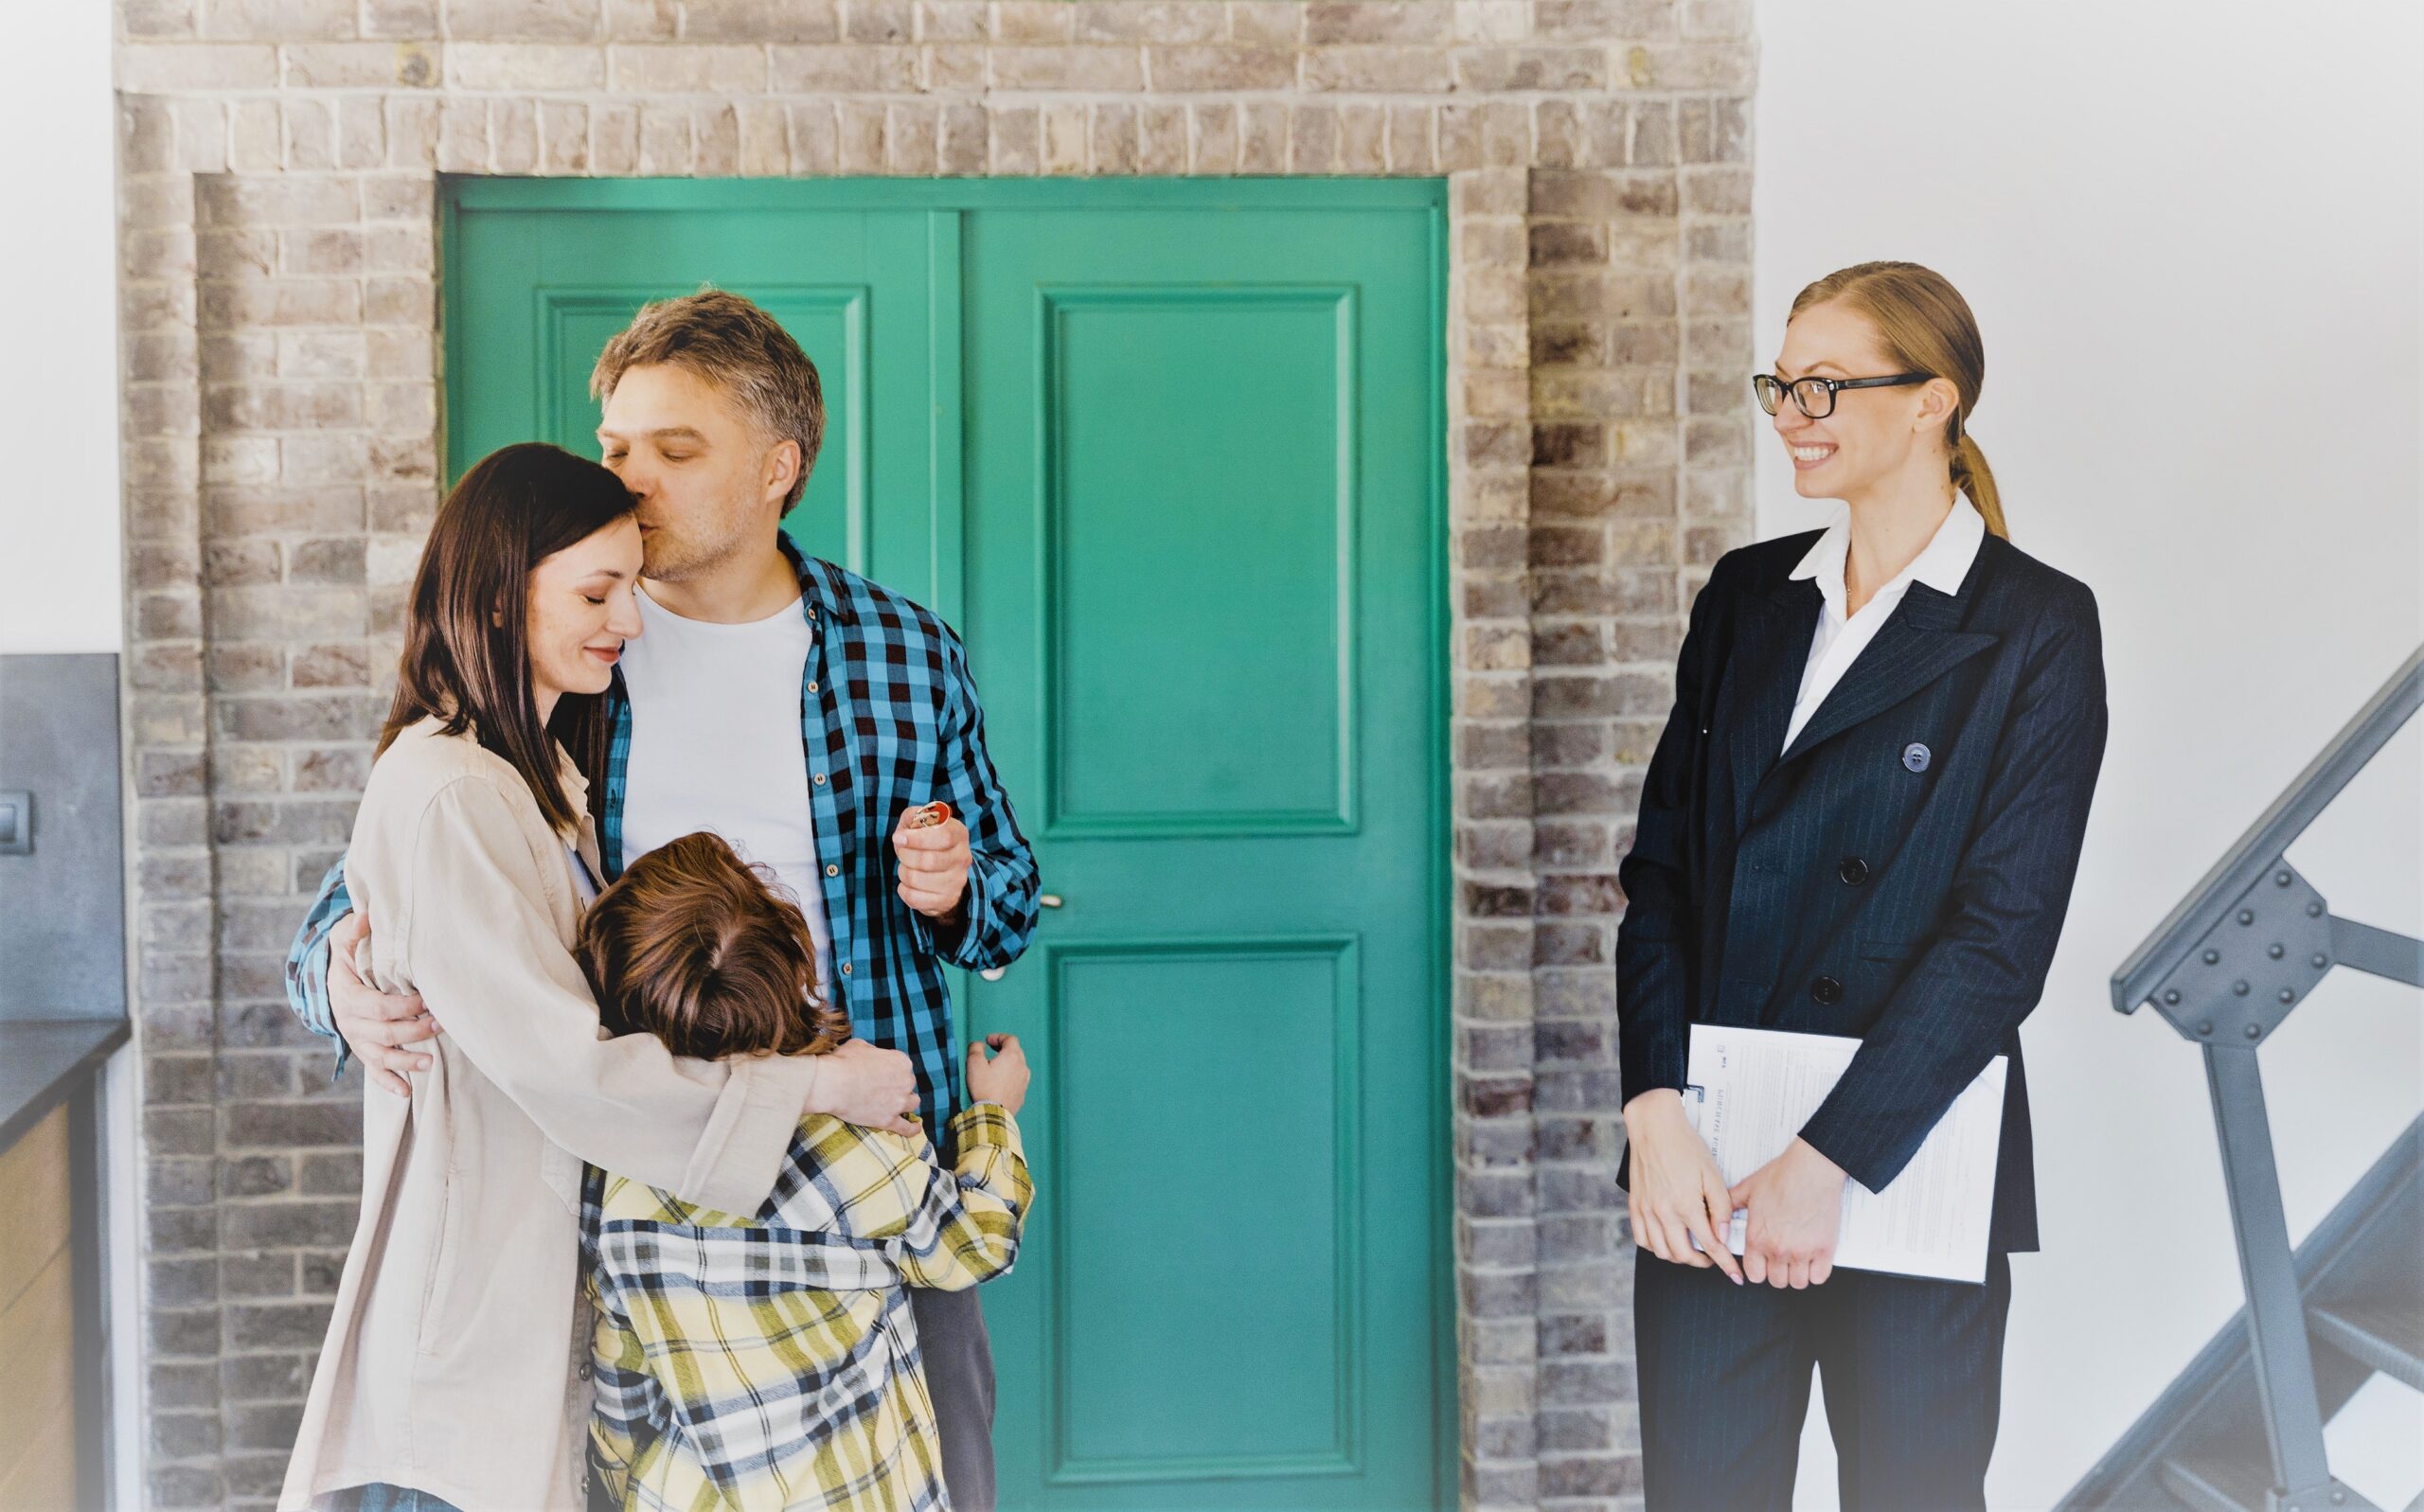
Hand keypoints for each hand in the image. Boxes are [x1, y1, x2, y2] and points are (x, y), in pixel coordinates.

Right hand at [329, 912, 441, 1098]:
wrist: (331, 980)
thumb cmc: (346, 957)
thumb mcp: (344, 940)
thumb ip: (353, 929)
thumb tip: (365, 916)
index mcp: (348, 997)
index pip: (377, 1007)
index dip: (402, 1006)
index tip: (426, 1001)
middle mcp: (350, 1023)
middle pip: (383, 1033)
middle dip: (412, 1031)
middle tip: (440, 1025)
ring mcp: (356, 1039)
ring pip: (379, 1056)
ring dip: (404, 1063)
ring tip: (429, 1063)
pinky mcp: (363, 1050)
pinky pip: (373, 1071)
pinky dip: (388, 1084)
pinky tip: (406, 1093)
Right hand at [809, 1037, 919, 1135]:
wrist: (832, 1084)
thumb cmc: (843, 1062)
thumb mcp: (859, 1045)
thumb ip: (873, 1051)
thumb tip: (872, 1055)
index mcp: (901, 1061)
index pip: (903, 1067)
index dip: (891, 1070)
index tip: (881, 1074)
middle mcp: (905, 1081)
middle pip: (908, 1084)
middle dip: (898, 1086)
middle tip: (882, 1089)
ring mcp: (899, 1102)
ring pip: (912, 1103)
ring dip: (906, 1103)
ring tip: (897, 1105)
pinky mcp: (888, 1120)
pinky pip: (907, 1128)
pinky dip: (913, 1129)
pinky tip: (916, 1128)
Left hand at [893, 811, 971, 920]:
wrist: (943, 872)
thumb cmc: (926, 842)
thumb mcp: (920, 822)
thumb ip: (913, 816)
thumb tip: (905, 832)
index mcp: (959, 834)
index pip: (944, 836)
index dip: (917, 838)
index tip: (898, 838)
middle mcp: (963, 858)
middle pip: (928, 860)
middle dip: (905, 855)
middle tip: (900, 852)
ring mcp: (957, 881)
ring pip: (917, 880)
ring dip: (903, 872)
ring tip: (907, 867)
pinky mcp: (946, 900)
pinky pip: (914, 898)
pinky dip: (904, 890)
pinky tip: (908, 884)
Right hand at [965, 1033, 1028, 1115]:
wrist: (994, 1114)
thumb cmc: (984, 1088)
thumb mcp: (974, 1063)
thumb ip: (975, 1048)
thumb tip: (978, 1044)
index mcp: (1012, 1056)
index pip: (1010, 1039)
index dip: (998, 1037)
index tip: (987, 1041)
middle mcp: (1022, 1066)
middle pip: (1016, 1051)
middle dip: (1004, 1048)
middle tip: (992, 1050)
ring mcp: (1024, 1081)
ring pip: (1018, 1065)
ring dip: (1008, 1063)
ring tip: (996, 1067)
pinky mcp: (1022, 1093)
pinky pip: (1017, 1079)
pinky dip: (1010, 1076)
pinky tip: (1000, 1082)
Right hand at [1621, 1088, 1743, 1284]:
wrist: (1654, 1127)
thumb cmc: (1685, 1146)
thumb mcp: (1712, 1174)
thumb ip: (1720, 1208)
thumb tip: (1722, 1236)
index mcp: (1686, 1205)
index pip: (1709, 1245)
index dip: (1724, 1263)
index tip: (1734, 1275)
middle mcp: (1663, 1212)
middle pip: (1683, 1255)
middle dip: (1702, 1262)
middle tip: (1712, 1257)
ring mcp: (1646, 1210)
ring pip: (1662, 1251)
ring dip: (1679, 1256)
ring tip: (1691, 1248)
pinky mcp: (1634, 1206)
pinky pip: (1642, 1239)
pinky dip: (1656, 1247)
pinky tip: (1667, 1240)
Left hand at [1730, 1137, 1847, 1288]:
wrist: (1811, 1169)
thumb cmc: (1783, 1175)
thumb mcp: (1748, 1189)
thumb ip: (1730, 1206)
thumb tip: (1721, 1216)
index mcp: (1757, 1238)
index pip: (1753, 1275)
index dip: (1758, 1270)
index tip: (1763, 1264)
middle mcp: (1777, 1249)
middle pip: (1776, 1281)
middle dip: (1778, 1272)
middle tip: (1782, 1259)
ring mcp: (1802, 1251)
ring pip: (1797, 1283)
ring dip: (1797, 1274)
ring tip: (1798, 1260)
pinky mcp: (1824, 1249)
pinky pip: (1819, 1277)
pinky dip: (1816, 1272)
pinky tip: (1813, 1260)